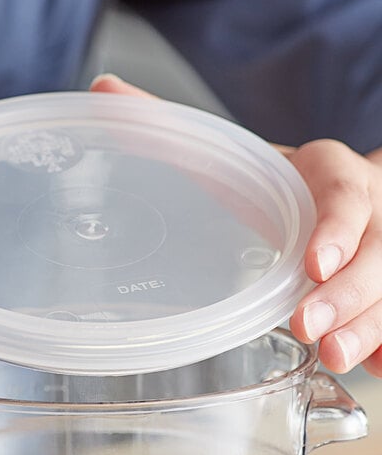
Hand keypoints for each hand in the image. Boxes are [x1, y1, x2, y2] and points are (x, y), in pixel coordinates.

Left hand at [91, 74, 381, 377]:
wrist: (326, 190)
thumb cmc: (271, 180)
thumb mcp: (232, 156)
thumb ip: (169, 125)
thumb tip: (101, 89)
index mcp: (329, 173)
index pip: (346, 194)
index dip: (338, 228)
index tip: (311, 264)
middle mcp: (370, 210)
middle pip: (378, 249)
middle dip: (349, 293)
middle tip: (310, 328)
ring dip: (369, 324)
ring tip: (337, 357)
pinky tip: (373, 365)